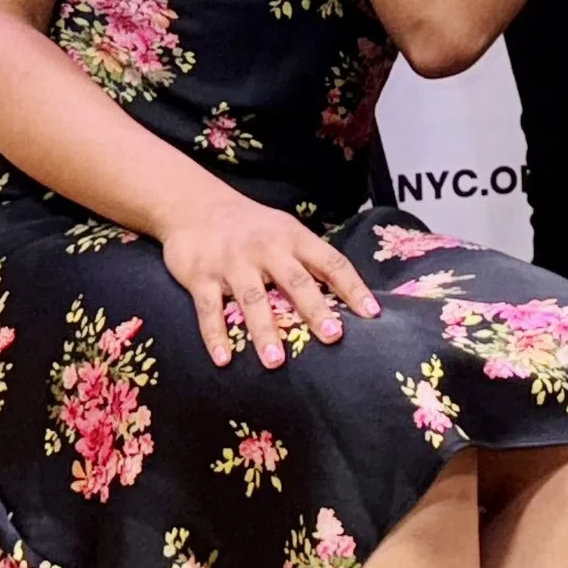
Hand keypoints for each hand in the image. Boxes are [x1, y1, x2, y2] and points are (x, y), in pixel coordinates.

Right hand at [161, 192, 378, 370]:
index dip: (352, 287)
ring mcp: (232, 263)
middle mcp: (265, 249)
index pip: (330, 262)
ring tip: (276, 362)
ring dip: (265, 331)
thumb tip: (345, 297)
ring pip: (252, 299)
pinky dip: (215, 335)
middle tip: (332, 336)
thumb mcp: (284, 232)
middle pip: (295, 281)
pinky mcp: (201, 276)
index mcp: (292, 238)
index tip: (372, 313)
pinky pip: (209, 309)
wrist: (195, 205)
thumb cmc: (252, 227)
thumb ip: (307, 260)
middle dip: (314, 309)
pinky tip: (223, 359)